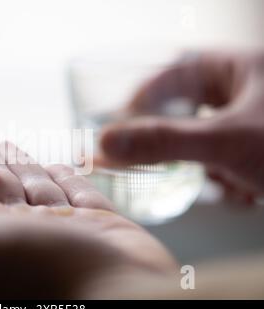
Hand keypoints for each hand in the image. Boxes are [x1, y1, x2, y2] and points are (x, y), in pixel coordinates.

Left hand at [0, 127, 175, 297]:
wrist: (118, 296)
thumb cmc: (34, 274)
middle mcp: (17, 234)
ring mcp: (59, 228)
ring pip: (29, 186)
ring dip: (15, 161)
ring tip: (4, 139)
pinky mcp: (96, 223)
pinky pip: (72, 191)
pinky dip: (59, 175)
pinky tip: (51, 162)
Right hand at [98, 50, 263, 203]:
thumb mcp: (226, 140)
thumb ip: (166, 142)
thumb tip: (106, 143)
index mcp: (236, 68)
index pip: (174, 71)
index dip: (142, 95)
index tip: (119, 123)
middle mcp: (243, 91)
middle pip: (184, 109)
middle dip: (172, 140)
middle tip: (148, 157)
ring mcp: (250, 124)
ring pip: (203, 140)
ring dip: (202, 165)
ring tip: (212, 180)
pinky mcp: (256, 154)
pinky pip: (224, 161)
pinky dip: (224, 180)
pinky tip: (239, 193)